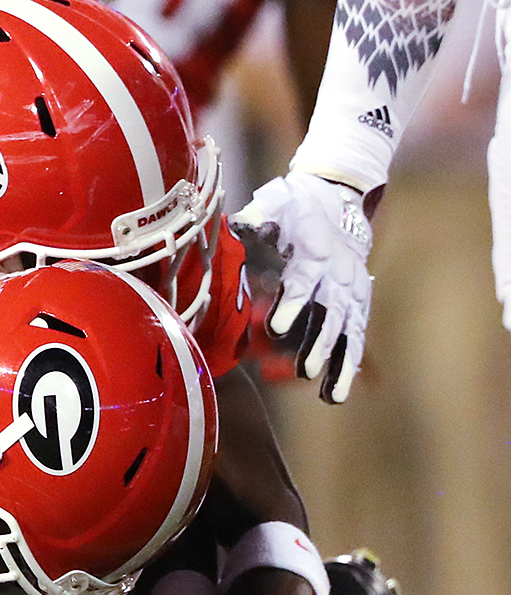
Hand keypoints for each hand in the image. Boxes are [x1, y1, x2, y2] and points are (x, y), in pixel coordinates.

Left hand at [233, 171, 373, 402]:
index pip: (304, 282)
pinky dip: (349, 364)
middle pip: (331, 313)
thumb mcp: (275, 203)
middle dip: (318, 343)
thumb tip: (236, 224)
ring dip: (339, 362)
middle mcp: (340, 274)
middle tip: (305, 371)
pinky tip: (336, 393)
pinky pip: (356, 336)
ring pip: (348, 331)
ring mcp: (351, 291)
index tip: (277, 327)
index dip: (293, 304)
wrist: (337, 199)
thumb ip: (257, 217)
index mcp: (317, 252)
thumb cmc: (296, 206)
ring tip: (330, 395)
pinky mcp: (357, 303)